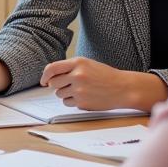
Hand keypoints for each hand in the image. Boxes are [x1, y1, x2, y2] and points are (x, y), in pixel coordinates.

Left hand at [40, 58, 164, 110]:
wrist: (124, 88)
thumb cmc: (105, 75)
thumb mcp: (87, 64)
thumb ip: (69, 68)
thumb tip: (48, 78)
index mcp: (78, 63)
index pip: (52, 68)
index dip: (44, 76)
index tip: (43, 81)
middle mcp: (77, 75)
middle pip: (53, 83)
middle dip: (58, 86)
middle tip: (69, 86)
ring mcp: (80, 90)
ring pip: (59, 94)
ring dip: (66, 94)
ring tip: (80, 91)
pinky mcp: (83, 102)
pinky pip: (68, 103)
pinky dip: (73, 102)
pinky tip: (85, 97)